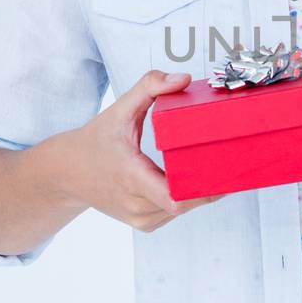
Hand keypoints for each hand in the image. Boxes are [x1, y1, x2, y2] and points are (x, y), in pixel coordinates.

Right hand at [64, 69, 226, 231]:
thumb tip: (184, 78)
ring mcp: (140, 218)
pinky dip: (186, 198)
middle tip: (234, 163)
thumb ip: (149, 87)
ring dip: (200, 191)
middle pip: (187, 202)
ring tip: (217, 168)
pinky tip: (193, 180)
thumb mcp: (119, 110)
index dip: (204, 188)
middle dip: (211, 184)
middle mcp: (136, 204)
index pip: (175, 197)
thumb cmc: (95, 141)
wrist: (67, 173)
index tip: (224, 169)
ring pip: (184, 209)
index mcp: (131, 177)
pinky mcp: (144, 224)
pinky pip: (175, 212)